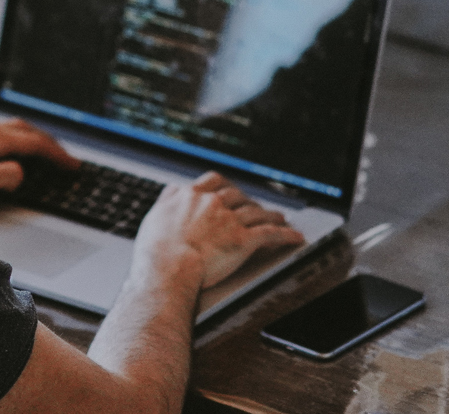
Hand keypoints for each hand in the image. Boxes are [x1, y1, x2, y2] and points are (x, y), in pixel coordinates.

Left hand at [0, 118, 77, 201]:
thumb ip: (7, 175)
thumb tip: (20, 172)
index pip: (36, 143)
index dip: (58, 155)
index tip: (73, 165)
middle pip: (27, 131)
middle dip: (49, 143)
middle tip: (63, 157)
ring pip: (12, 128)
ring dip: (31, 138)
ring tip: (42, 151)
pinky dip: (14, 138)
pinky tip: (8, 147)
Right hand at [132, 172, 303, 289]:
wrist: (168, 267)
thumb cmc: (155, 251)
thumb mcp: (154, 217)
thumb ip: (167, 201)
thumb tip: (172, 190)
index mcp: (190, 196)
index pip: (213, 181)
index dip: (224, 185)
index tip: (229, 189)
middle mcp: (212, 203)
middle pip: (237, 195)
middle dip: (248, 201)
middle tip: (254, 206)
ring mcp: (229, 220)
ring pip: (256, 212)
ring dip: (270, 214)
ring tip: (279, 217)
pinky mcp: (243, 239)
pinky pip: (270, 233)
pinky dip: (285, 234)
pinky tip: (294, 236)